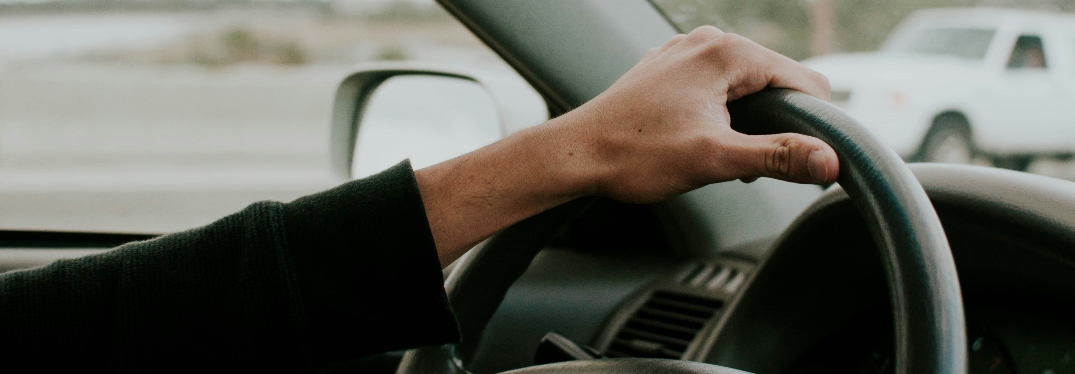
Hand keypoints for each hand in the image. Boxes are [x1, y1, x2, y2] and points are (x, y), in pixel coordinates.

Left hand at [551, 26, 837, 203]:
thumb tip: (830, 161)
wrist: (575, 155)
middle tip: (741, 163)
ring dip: (746, 124)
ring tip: (713, 153)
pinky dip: (721, 115)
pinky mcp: (670, 69)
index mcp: (727, 52)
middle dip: (773, 126)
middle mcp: (708, 41)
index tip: (799, 162)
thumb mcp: (714, 160)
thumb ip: (777, 157)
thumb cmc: (635, 155)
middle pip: (776, 83)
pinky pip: (717, 87)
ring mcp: (686, 52)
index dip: (812, 125)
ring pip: (746, 87)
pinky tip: (696, 141)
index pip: (806, 82)